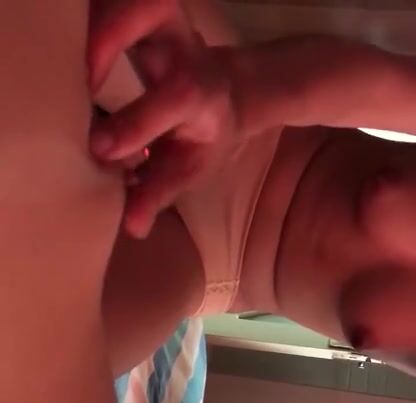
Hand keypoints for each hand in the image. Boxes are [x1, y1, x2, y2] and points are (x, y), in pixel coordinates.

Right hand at [88, 0, 238, 237]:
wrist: (228, 93)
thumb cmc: (205, 135)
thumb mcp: (190, 169)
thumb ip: (160, 194)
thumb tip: (132, 226)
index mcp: (203, 93)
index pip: (174, 97)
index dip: (137, 121)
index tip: (100, 148)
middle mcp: (185, 47)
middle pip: (153, 9)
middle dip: (109, 34)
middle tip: (79, 78)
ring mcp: (164, 21)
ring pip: (126, 0)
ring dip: (91, 26)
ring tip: (65, 66)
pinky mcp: (144, 12)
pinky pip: (109, 6)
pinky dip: (87, 26)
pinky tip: (70, 57)